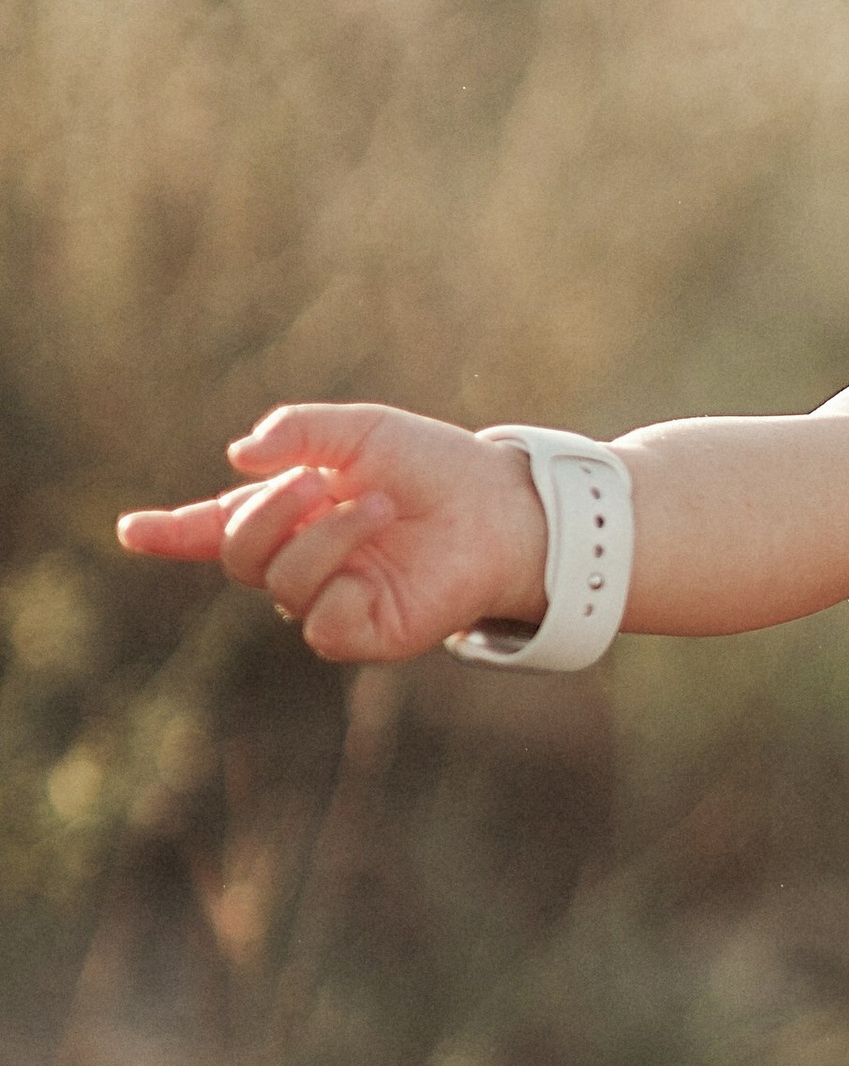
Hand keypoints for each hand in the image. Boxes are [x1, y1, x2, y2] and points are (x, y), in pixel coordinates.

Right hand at [118, 404, 549, 662]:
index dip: (170, 533)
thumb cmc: (434, 467)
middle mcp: (302, 560)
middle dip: (267, 513)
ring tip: (380, 507)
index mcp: (291, 512)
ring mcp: (332, 600)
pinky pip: (320, 626)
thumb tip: (236, 458)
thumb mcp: (361, 431)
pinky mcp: (365, 634)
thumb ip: (297, 433)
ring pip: (280, 584)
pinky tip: (376, 562)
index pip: (214, 529)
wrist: (501, 507)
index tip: (130, 530)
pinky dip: (339, 586)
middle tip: (318, 481)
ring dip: (324, 536)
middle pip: (238, 555)